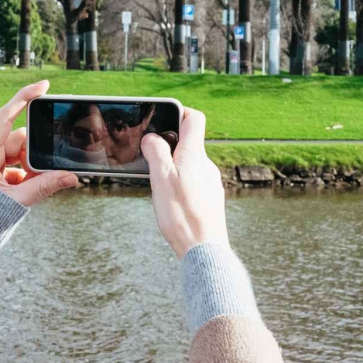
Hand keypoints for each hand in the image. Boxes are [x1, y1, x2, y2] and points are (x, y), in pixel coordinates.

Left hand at [0, 80, 78, 206]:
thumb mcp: (16, 202)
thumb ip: (44, 187)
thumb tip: (70, 177)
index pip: (5, 118)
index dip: (24, 99)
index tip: (43, 87)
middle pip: (17, 141)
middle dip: (34, 153)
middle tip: (47, 167)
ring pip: (17, 156)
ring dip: (31, 168)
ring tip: (35, 185)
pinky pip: (14, 169)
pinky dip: (26, 177)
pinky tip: (31, 189)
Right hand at [141, 107, 227, 259]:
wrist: (204, 249)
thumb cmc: (181, 215)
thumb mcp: (161, 179)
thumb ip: (156, 153)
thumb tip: (152, 137)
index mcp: (194, 155)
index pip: (194, 118)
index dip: (178, 112)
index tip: (163, 119)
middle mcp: (206, 165)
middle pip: (189, 142)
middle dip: (169, 146)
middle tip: (152, 159)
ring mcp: (211, 182)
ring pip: (191, 163)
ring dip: (174, 167)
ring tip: (160, 185)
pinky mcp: (211, 198)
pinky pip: (195, 181)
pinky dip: (182, 183)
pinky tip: (172, 200)